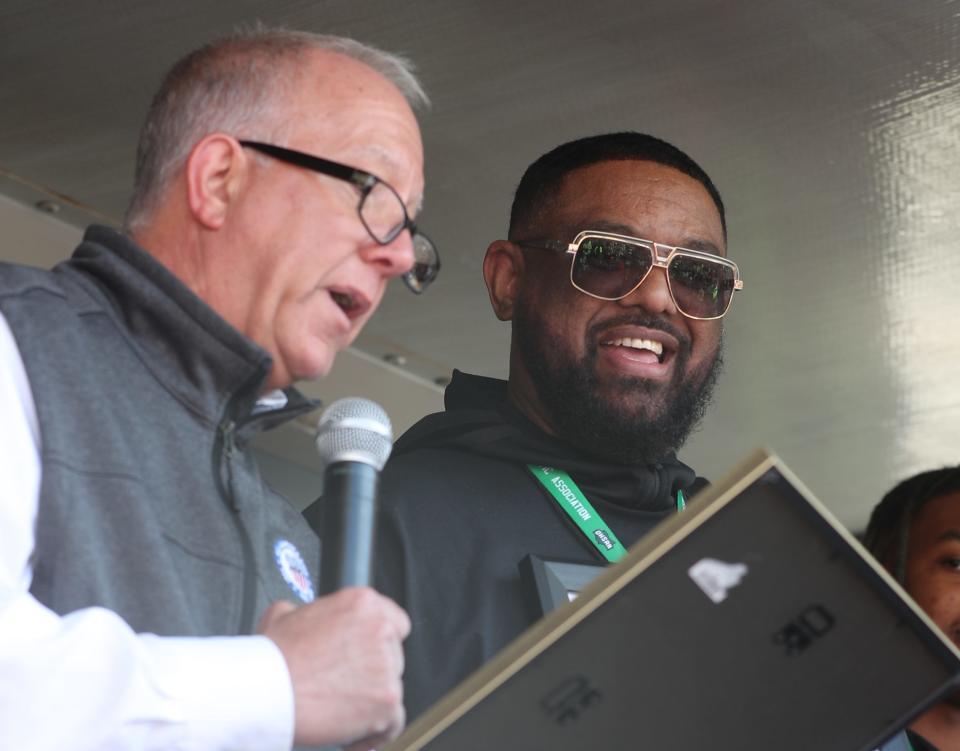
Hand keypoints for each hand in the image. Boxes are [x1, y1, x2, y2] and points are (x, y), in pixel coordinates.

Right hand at [257, 587, 410, 748]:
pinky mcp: (387, 700)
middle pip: (393, 657)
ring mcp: (387, 667)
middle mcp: (380, 630)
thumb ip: (307, 611)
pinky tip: (352, 734)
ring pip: (391, 689)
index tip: (367, 656)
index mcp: (362, 603)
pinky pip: (393, 722)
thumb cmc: (271, 657)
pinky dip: (375, 732)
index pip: (395, 621)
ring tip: (338, 711)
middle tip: (342, 686)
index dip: (379, 643)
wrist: (266, 691)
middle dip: (371, 673)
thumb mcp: (283, 612)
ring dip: (369, 702)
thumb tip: (303, 616)